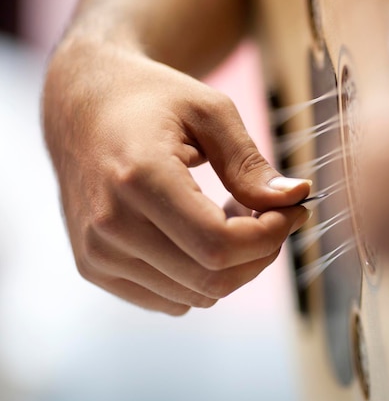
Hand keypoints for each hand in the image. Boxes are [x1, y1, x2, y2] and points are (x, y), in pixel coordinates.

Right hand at [43, 42, 310, 314]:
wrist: (82, 108)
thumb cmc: (150, 101)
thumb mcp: (210, 112)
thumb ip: (251, 164)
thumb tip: (296, 198)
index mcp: (138, 179)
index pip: (220, 244)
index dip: (270, 235)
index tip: (293, 210)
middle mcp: (110, 225)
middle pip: (212, 279)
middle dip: (260, 252)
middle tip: (271, 214)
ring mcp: (98, 254)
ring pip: (197, 295)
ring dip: (233, 263)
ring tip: (232, 215)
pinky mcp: (96, 269)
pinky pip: (173, 299)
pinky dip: (202, 276)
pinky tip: (201, 234)